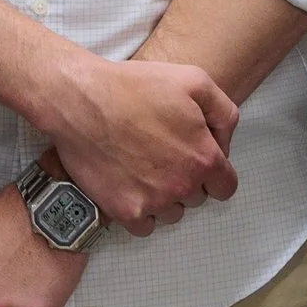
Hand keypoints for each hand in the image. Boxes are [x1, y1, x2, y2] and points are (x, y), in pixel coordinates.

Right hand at [47, 56, 238, 230]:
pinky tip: (129, 185)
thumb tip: (224, 143)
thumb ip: (223, 112)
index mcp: (203, 157)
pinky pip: (145, 226)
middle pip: (196, 199)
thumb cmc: (134, 86)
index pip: (225, 186)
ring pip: (171, 214)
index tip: (198, 162)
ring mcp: (153, 202)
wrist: (81, 100)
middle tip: (162, 154)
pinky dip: (140, 211)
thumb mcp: (194, 80)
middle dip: (186, 180)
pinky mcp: (124, 211)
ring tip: (143, 168)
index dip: (214, 173)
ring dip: (164, 198)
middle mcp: (182, 186)